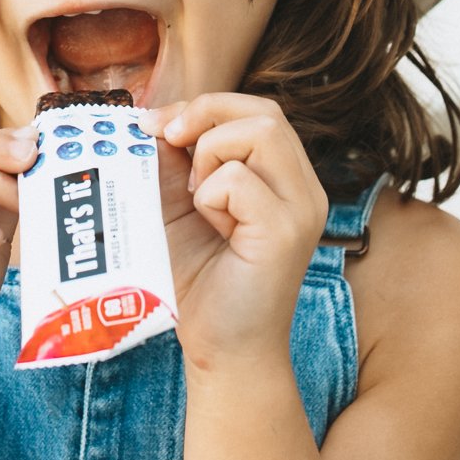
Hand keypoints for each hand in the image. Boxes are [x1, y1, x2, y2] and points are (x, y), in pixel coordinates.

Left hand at [157, 95, 328, 367]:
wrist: (222, 352)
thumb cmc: (201, 284)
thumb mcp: (181, 208)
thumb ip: (177, 164)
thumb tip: (154, 120)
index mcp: (285, 181)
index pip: (260, 111)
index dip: (207, 106)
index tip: (159, 126)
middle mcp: (304, 190)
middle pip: (265, 112)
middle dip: (206, 116)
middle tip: (169, 143)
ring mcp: (301, 211)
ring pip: (260, 132)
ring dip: (211, 155)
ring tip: (199, 199)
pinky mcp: (286, 234)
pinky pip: (240, 180)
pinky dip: (210, 195)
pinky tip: (212, 228)